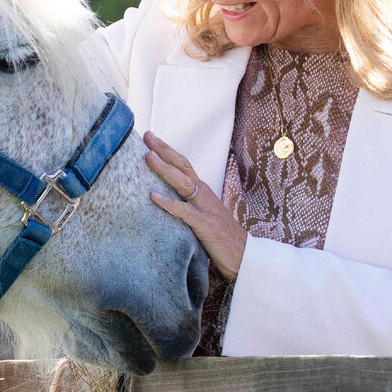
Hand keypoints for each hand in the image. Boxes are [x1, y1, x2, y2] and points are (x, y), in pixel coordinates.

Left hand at [144, 131, 246, 279]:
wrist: (245, 256)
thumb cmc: (221, 237)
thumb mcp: (202, 215)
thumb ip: (187, 204)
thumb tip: (163, 197)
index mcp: (202, 191)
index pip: (183, 165)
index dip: (168, 150)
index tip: (150, 137)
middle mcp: (204, 195)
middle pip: (182, 166)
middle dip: (164, 150)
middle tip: (147, 135)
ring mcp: (205, 209)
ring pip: (182, 183)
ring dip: (164, 169)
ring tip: (148, 156)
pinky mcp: (205, 226)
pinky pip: (184, 212)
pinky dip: (168, 203)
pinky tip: (153, 196)